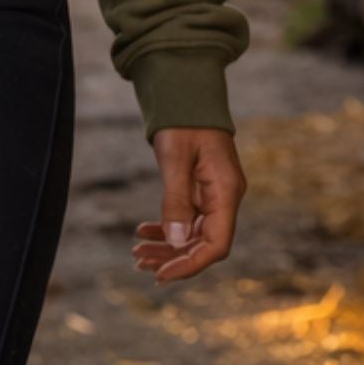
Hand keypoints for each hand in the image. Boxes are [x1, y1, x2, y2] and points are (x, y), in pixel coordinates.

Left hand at [132, 126, 244, 282]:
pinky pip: (187, 218)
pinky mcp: (202, 188)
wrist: (185, 90)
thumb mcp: (174, 157)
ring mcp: (214, 194)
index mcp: (226, 192)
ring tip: (137, 254)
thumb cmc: (182, 120)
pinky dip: (167, 227)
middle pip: (203, 243)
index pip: (216, 245)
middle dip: (173, 257)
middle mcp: (225, 197)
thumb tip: (174, 241)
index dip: (190, 264)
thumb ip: (176, 199)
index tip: (162, 274)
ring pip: (193, 233)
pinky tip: (144, 230)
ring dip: (167, 245)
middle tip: (138, 263)